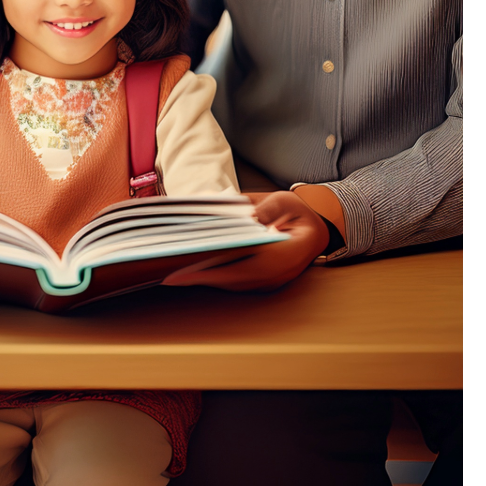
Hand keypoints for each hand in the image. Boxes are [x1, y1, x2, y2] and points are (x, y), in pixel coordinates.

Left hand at [161, 191, 329, 291]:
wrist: (316, 229)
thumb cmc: (297, 213)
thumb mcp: (284, 201)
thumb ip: (264, 208)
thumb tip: (243, 216)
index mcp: (287, 253)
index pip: (247, 265)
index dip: (216, 269)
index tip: (187, 269)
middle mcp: (278, 273)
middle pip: (234, 279)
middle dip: (201, 277)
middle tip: (169, 275)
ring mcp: (271, 281)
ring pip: (233, 284)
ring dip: (205, 279)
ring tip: (175, 272)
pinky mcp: (263, 282)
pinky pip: (236, 282)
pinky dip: (215, 277)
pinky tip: (195, 269)